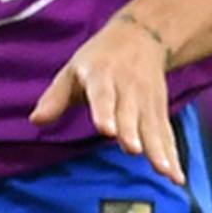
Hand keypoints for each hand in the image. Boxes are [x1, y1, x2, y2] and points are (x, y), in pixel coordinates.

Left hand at [31, 12, 184, 181]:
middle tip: (133, 150)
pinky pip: (166, 135)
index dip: (104, 112)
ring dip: (159, 150)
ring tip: (164, 171)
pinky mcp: (159, 111)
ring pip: (153, 127)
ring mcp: (146, 100)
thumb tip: (35, 120)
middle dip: (132, 132)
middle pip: (130, 113)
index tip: (106, 130)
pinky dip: (172, 155)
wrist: (141, 36)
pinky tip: (176, 177)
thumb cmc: (99, 58)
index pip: (102, 95)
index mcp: (102, 76)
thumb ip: (55, 97)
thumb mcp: (73, 70)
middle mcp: (128, 88)